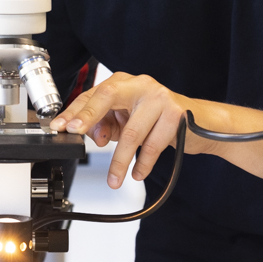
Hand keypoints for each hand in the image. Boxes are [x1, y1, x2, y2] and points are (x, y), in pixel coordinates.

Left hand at [49, 71, 197, 188]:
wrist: (202, 124)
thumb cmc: (159, 121)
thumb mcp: (128, 121)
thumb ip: (108, 125)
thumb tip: (93, 135)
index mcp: (124, 83)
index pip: (93, 95)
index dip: (75, 111)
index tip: (60, 126)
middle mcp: (140, 85)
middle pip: (107, 97)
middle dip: (88, 117)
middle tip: (75, 133)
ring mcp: (159, 97)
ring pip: (131, 132)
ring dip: (120, 160)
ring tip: (115, 178)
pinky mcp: (176, 114)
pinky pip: (153, 145)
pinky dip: (143, 163)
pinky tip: (137, 173)